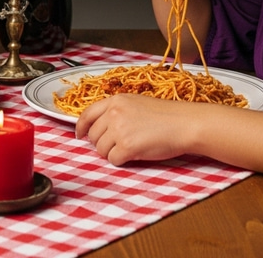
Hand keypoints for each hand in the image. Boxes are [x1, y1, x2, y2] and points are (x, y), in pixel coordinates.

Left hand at [76, 93, 192, 164]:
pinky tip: (134, 155)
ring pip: (101, 150)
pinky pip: (113, 160)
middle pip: (93, 135)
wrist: (183, 123)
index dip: (81, 127)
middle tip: (118, 145)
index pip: (87, 114)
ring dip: (112, 153)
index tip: (79, 135)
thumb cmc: (166, 115)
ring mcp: (120, 130)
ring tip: (130, 148)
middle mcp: (114, 113)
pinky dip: (121, 161)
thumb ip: (117, 111)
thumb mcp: (136, 103)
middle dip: (102, 143)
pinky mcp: (127, 147)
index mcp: (116, 101)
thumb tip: (102, 127)